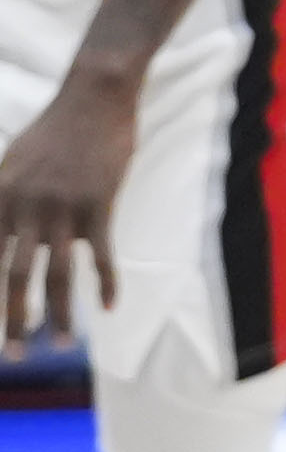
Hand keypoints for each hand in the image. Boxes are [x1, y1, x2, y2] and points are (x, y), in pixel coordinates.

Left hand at [0, 70, 134, 351]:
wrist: (94, 97)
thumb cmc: (54, 130)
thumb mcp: (13, 163)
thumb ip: (6, 200)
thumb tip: (10, 238)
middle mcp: (24, 207)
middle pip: (14, 277)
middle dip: (14, 320)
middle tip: (16, 355)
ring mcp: (63, 207)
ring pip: (57, 274)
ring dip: (59, 314)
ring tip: (60, 342)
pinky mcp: (100, 204)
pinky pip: (102, 254)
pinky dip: (106, 282)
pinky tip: (110, 306)